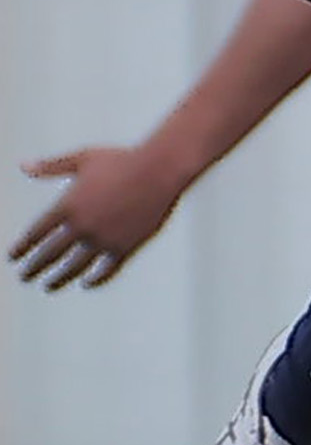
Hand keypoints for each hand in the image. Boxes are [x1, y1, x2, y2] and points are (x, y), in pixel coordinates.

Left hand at [12, 140, 194, 287]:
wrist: (161, 168)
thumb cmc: (123, 159)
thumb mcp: (83, 158)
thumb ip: (52, 166)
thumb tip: (23, 166)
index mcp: (67, 206)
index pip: (35, 234)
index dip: (22, 248)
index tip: (14, 257)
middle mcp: (81, 226)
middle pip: (49, 254)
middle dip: (33, 268)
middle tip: (24, 276)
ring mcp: (103, 239)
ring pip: (73, 267)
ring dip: (58, 279)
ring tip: (48, 286)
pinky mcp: (125, 246)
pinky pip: (106, 270)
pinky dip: (95, 279)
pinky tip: (86, 282)